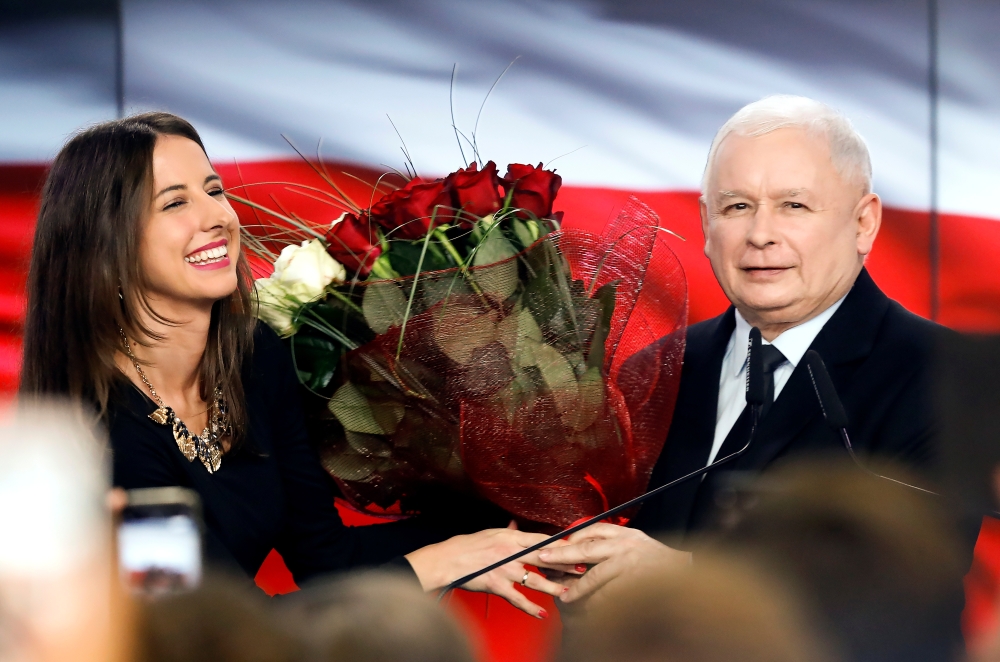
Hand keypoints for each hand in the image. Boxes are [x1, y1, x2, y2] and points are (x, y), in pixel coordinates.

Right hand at [405, 521, 574, 617]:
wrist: (446, 560)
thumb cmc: (466, 546)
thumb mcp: (489, 534)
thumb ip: (506, 533)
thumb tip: (516, 528)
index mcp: (510, 537)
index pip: (541, 539)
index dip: (559, 544)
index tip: (574, 546)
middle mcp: (510, 552)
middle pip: (544, 557)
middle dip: (564, 563)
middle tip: (582, 567)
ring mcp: (504, 569)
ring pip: (535, 579)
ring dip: (554, 586)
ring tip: (569, 591)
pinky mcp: (496, 585)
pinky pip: (518, 598)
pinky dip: (531, 608)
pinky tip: (542, 613)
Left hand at [536, 523, 689, 604]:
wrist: (687, 576)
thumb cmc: (658, 560)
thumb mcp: (636, 542)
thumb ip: (611, 541)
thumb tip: (578, 542)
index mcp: (626, 534)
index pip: (592, 531)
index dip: (570, 539)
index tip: (552, 546)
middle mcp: (627, 546)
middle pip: (587, 550)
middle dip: (562, 555)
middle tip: (543, 558)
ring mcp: (631, 566)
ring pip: (596, 576)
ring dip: (578, 587)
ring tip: (565, 596)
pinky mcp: (636, 585)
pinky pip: (610, 595)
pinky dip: (597, 602)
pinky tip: (587, 608)